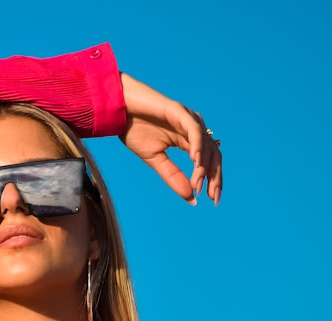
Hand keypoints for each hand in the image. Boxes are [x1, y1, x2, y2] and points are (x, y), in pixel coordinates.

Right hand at [119, 73, 222, 205]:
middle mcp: (193, 129)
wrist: (117, 109)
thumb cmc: (134, 130)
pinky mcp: (179, 111)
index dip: (213, 180)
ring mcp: (188, 119)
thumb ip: (173, 177)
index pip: (209, 162)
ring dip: (203, 166)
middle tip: (213, 197)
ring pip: (205, 144)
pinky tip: (195, 161)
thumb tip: (192, 198)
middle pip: (213, 154)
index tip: (213, 201)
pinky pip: (193, 130)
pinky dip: (197, 145)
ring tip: (198, 185)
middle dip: (215, 177)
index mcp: (188, 140)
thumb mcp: (155, 160)